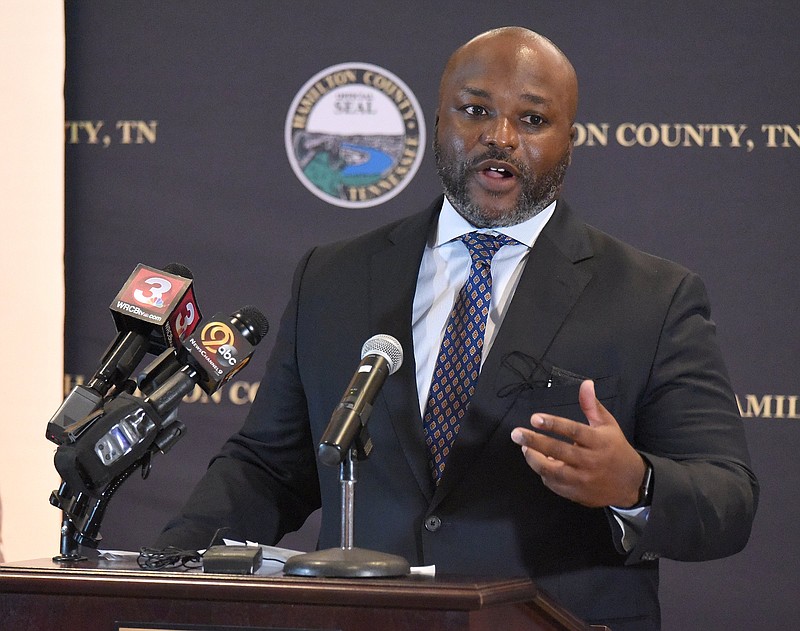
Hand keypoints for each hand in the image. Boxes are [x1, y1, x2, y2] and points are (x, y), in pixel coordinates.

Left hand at [510, 380, 645, 507]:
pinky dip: (543, 474)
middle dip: (535, 441)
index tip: (535, 418)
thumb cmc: (615, 449)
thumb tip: (586, 384)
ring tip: (524, 447)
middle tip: (516, 433)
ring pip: (553, 471)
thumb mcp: (608, 425)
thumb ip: (592, 405)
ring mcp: (583, 479)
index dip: (553, 424)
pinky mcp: (577, 493)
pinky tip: (537, 462)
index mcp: (598, 441)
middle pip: (559, 450)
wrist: (631, 484)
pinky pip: (555, 484)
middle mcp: (591, 461)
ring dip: (534, 459)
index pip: (573, 431)